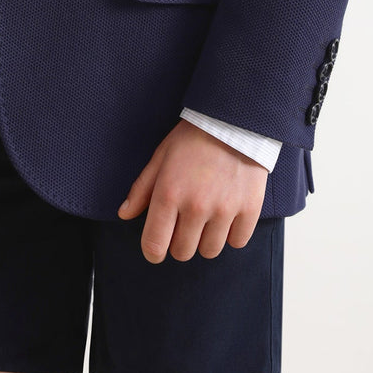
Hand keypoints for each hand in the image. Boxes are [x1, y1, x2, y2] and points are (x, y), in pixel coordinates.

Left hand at [118, 119, 268, 262]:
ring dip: (206, 239)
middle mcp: (195, 206)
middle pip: (182, 252)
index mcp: (169, 194)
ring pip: (209, 251)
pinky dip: (231, 234)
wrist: (233, 120)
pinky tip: (228, 214)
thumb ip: (142, 189)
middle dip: (180, 242)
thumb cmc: (193, 138)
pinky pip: (237, 242)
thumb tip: (124, 214)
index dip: (152, 252)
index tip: (156, 247)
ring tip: (208, 216)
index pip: (155, 245)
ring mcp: (224, 210)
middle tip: (185, 222)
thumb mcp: (161, 157)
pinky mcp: (249, 209)